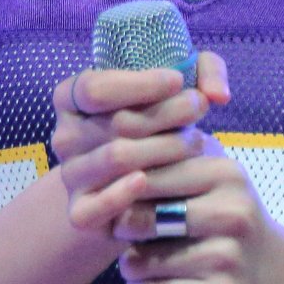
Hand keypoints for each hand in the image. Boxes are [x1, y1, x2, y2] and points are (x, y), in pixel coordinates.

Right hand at [50, 53, 231, 239]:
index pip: (95, 88)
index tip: (178, 80)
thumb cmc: (157, 122)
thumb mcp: (176, 87)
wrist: (136, 181)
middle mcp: (65, 136)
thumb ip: (204, 71)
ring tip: (195, 142)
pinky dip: (121, 193)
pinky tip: (146, 181)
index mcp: (71, 97)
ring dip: (165, 148)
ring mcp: (71, 176)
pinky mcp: (80, 212)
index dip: (139, 83)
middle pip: (118, 122)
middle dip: (168, 113)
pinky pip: (94, 206)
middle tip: (199, 108)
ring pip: (118, 158)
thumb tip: (219, 95)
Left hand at [113, 133, 283, 283]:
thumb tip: (119, 143)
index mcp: (225, 173)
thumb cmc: (236, 220)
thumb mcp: (219, 177)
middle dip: (123, 229)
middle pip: (141, 218)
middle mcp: (230, 212)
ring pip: (143, 260)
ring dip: (129, 265)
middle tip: (124, 233)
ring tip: (134, 262)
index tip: (117, 200)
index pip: (148, 174)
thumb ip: (177, 155)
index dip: (121, 189)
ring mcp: (226, 256)